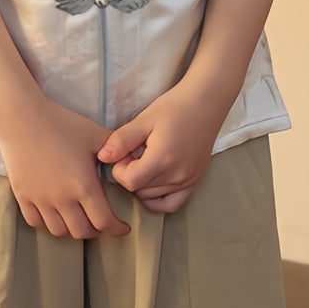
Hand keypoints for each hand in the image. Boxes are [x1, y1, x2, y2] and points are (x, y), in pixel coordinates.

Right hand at [0, 97, 131, 240]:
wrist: (21, 117)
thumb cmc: (61, 123)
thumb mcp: (95, 134)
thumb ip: (118, 151)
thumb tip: (133, 163)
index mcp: (84, 185)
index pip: (104, 222)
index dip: (117, 229)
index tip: (122, 227)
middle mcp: (62, 198)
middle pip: (82, 232)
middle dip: (96, 230)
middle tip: (101, 221)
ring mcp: (40, 199)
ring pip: (59, 231)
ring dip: (72, 228)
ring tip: (78, 217)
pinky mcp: (22, 196)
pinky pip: (36, 222)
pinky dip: (47, 223)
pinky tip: (55, 213)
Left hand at [97, 78, 230, 214]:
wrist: (206, 103)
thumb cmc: (175, 107)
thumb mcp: (144, 119)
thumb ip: (122, 140)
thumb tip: (102, 157)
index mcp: (163, 159)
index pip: (129, 181)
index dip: (119, 169)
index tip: (124, 152)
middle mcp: (177, 176)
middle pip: (139, 190)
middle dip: (130, 174)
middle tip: (135, 153)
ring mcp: (187, 182)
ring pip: (151, 197)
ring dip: (142, 184)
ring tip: (146, 160)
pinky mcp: (194, 183)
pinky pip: (171, 204)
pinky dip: (157, 198)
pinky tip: (153, 181)